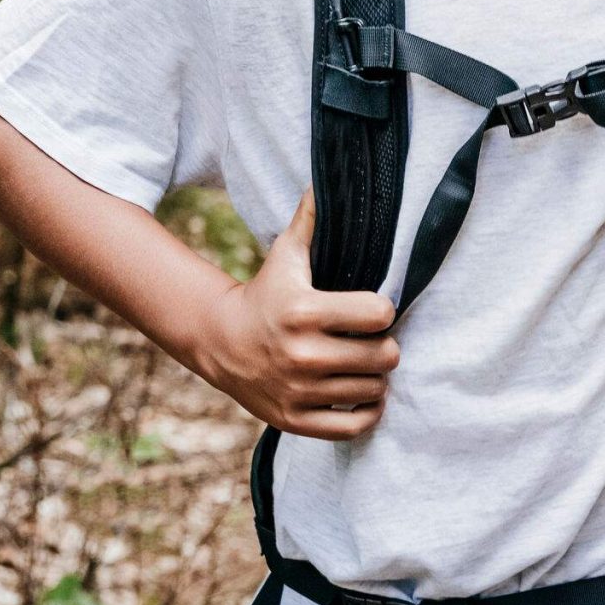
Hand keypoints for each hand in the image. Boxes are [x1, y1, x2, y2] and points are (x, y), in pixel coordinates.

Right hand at [196, 191, 398, 440]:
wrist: (219, 341)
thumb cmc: (265, 293)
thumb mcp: (285, 254)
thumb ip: (311, 220)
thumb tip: (326, 178)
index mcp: (304, 311)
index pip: (378, 314)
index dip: (383, 310)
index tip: (376, 309)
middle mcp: (302, 354)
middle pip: (383, 356)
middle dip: (385, 346)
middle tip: (376, 340)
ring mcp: (299, 391)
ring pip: (373, 390)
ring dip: (377, 378)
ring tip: (367, 365)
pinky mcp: (294, 420)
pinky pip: (353, 426)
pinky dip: (367, 412)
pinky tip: (363, 394)